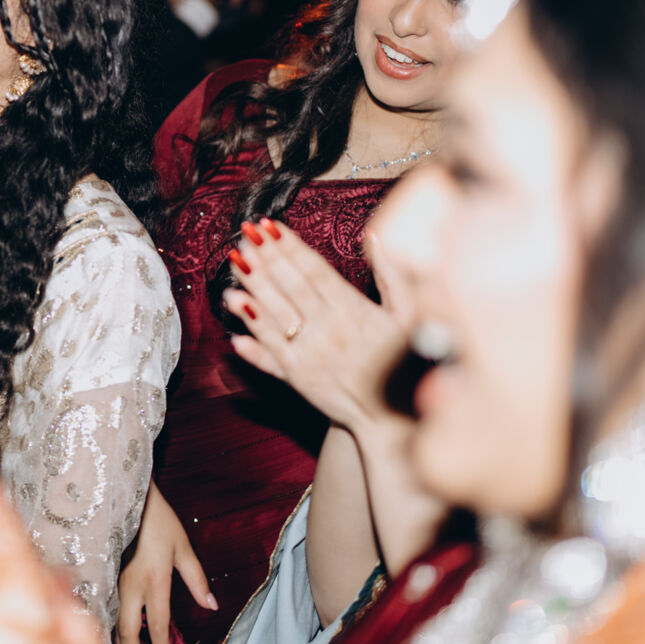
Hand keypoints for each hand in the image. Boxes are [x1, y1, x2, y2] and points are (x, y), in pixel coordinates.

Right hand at [115, 484, 214, 643]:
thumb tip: (211, 605)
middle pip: (128, 632)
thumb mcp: (183, 547)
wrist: (126, 495)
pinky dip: (111, 627)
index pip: (157, 624)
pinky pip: (108, 608)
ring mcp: (114, 580)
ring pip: (114, 622)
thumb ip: (196, 579)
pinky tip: (115, 634)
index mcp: (153, 580)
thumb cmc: (159, 519)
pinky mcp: (105, 574)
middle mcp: (130, 585)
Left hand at [224, 220, 407, 433]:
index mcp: (354, 310)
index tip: (270, 226)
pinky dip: (251, 329)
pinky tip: (235, 309)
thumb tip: (378, 235)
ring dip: (252, 286)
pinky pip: (269, 348)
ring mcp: (310, 353)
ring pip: (275, 313)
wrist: (392, 418)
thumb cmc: (406, 362)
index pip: (314, 271)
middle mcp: (328, 329)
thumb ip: (394, 275)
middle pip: (290, 286)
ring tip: (235, 261)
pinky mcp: (297, 376)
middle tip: (245, 233)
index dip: (290, 246)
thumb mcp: (409, 315)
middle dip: (266, 257)